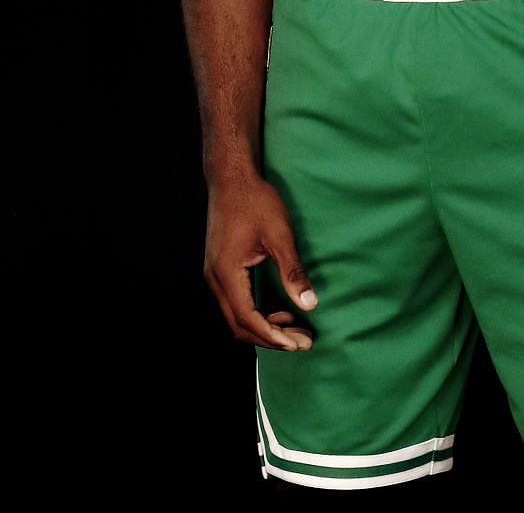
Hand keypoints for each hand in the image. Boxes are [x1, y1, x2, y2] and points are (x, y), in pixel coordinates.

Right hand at [204, 171, 318, 348]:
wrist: (231, 178)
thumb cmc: (255, 201)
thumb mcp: (280, 235)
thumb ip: (293, 272)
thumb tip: (310, 305)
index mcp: (226, 274)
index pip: (248, 319)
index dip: (273, 337)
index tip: (298, 344)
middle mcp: (214, 279)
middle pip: (239, 325)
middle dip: (271, 338)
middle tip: (303, 342)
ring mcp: (214, 274)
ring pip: (236, 316)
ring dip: (264, 327)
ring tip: (296, 329)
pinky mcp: (219, 269)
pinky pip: (236, 302)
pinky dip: (257, 313)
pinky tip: (280, 311)